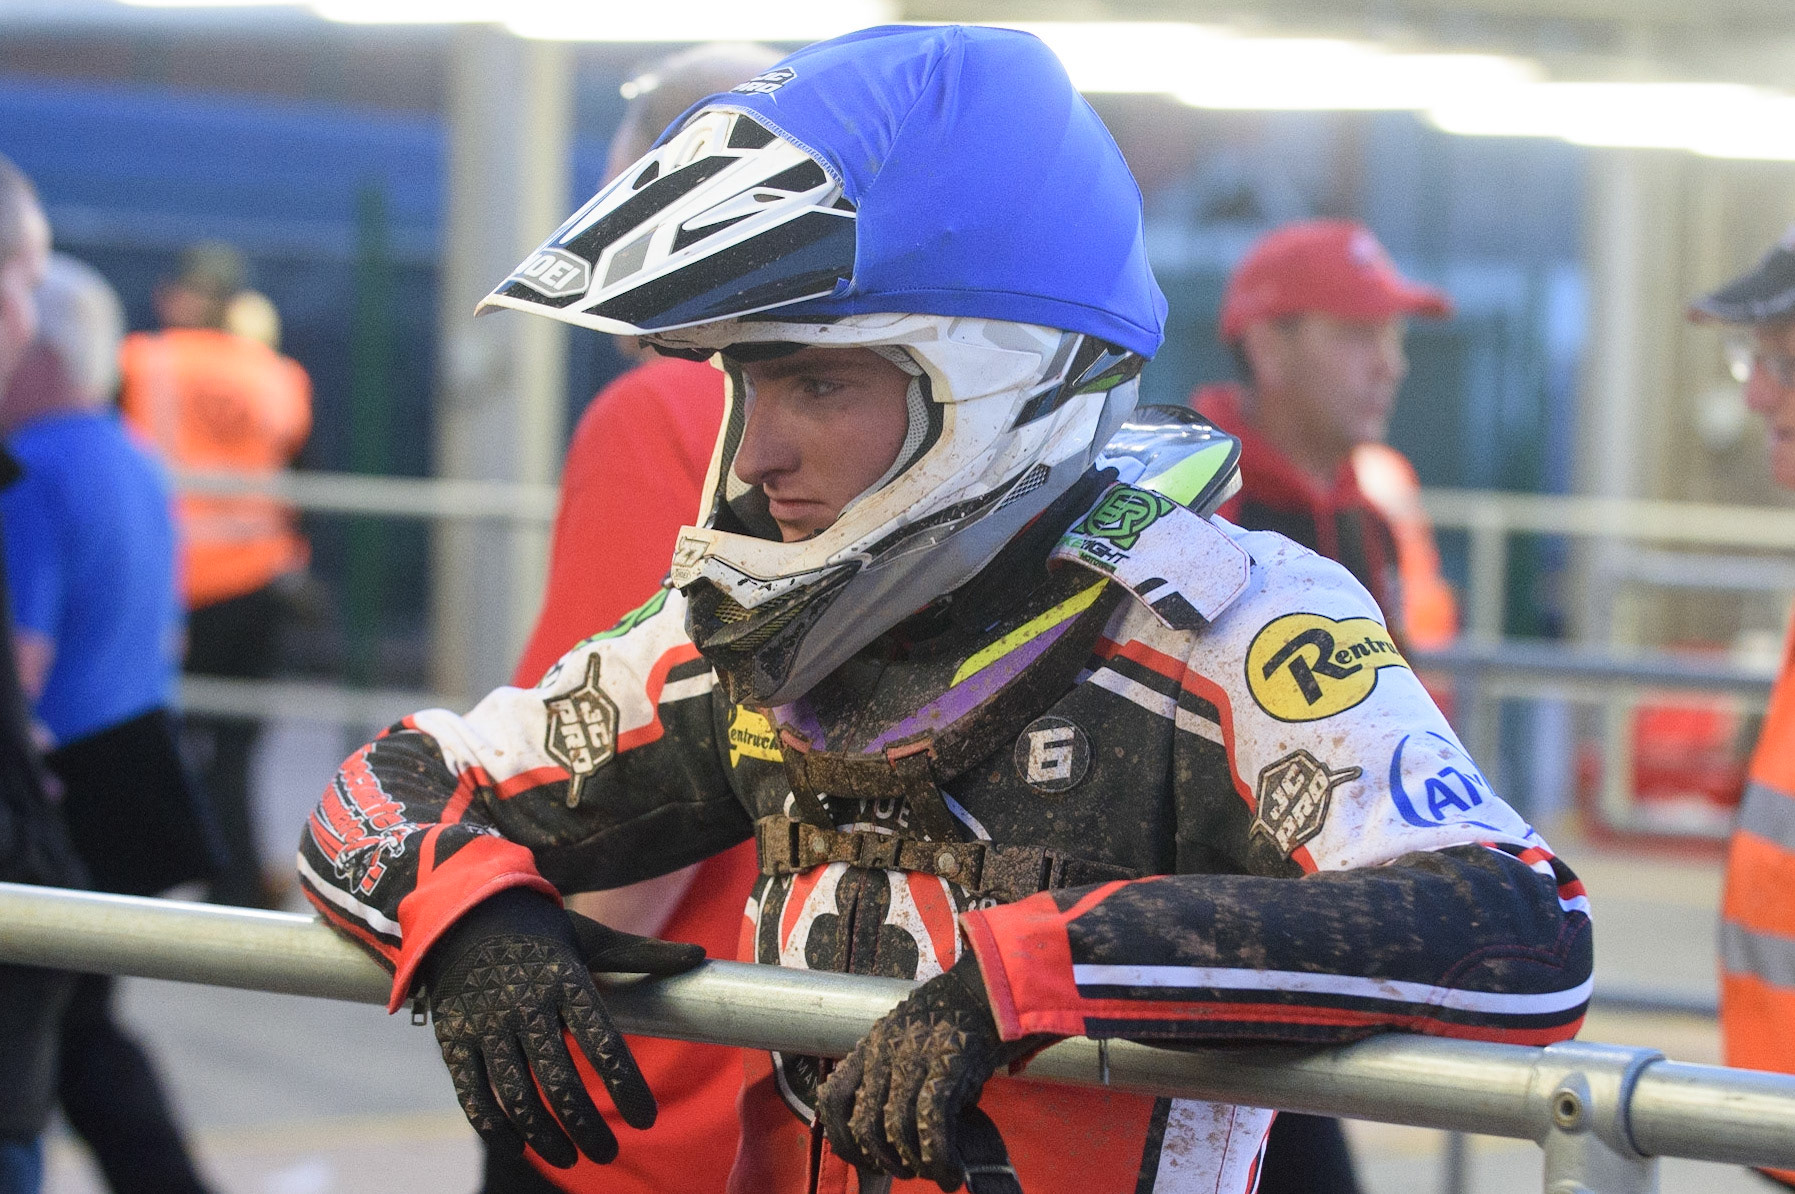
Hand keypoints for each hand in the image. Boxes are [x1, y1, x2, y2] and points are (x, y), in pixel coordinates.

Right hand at [421, 887, 704, 1166]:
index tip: (647, 1119)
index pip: (603, 1042)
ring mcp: (486, 1024)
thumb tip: (701, 957)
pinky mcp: (454, 1040)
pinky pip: (473, 1096)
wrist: (466, 913)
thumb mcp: (592, 938)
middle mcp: (525, 1004)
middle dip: (587, 1126)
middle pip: (560, 1080)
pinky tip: (521, 1147)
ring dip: (546, 1137)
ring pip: (516, 1096)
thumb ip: (644, 954)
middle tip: (609, 1153)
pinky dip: (497, 1130)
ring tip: (572, 1159)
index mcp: (566, 980)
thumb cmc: (544, 933)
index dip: (626, 1086)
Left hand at [818, 954, 1042, 1191]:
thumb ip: (894, 1079)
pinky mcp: (949, 1062)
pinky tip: (949, 1172)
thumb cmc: (954, 1023)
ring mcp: (916, 1054)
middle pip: (864, 1121)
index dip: (841, 1138)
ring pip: (896, 1126)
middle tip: (903, 1170)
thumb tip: (893, 1137)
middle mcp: (886, 1049)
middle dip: (882, 1159)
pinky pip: (932, 1121)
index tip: (861, 1159)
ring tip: (930, 1172)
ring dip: (913, 1162)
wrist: (991, 988)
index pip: (834, 1097)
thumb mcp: (910, 1044)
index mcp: (872, 1045)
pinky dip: (939, 1157)